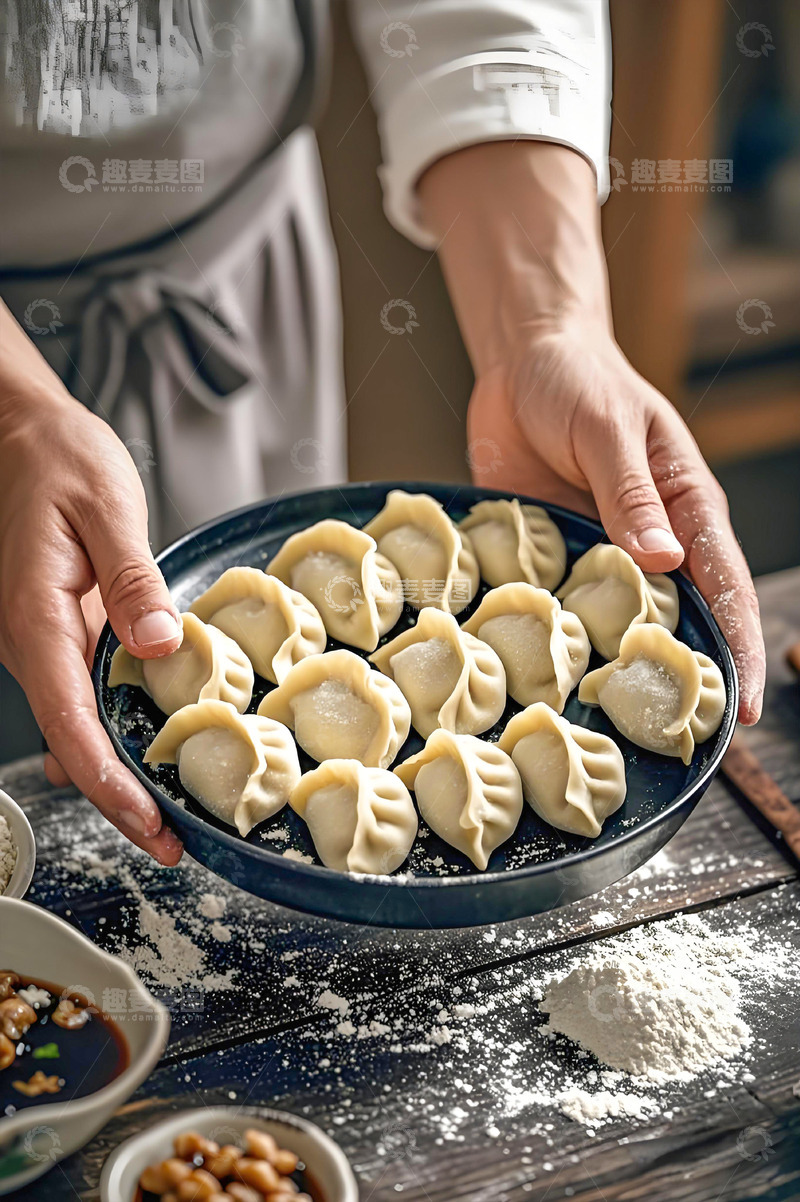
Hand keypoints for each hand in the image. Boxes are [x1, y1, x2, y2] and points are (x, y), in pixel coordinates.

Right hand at [0, 386, 183, 863]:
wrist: (21, 432)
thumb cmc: (57, 457)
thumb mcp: (106, 504)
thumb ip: (133, 579)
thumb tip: (160, 646)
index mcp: (37, 619)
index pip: (70, 724)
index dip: (110, 786)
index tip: (151, 826)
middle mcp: (31, 640)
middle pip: (73, 741)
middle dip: (119, 798)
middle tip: (172, 841)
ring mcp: (41, 638)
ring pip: (76, 723)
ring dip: (117, 769)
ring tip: (170, 809)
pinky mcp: (58, 627)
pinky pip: (83, 691)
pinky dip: (114, 726)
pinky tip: (149, 744)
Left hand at [468, 323, 764, 722]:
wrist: (523, 365)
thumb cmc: (580, 383)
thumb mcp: (607, 429)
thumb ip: (629, 493)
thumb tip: (662, 560)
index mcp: (685, 508)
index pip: (726, 587)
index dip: (738, 649)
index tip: (742, 708)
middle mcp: (650, 542)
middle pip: (678, 620)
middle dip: (682, 678)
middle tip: (679, 743)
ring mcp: (601, 554)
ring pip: (619, 625)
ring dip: (618, 670)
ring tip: (615, 731)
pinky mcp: (554, 557)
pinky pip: (559, 608)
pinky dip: (558, 642)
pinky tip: (547, 680)